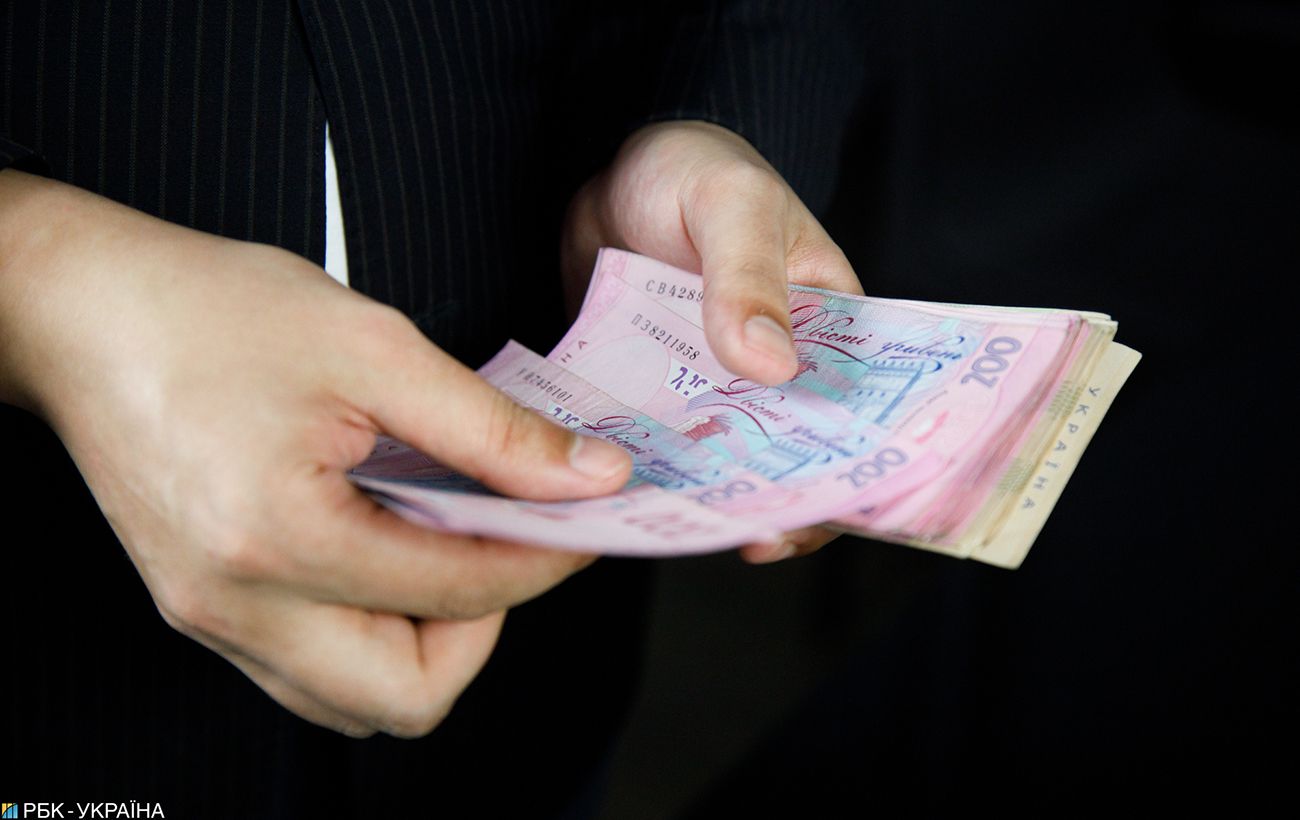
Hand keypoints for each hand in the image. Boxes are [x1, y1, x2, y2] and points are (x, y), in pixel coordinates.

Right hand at [0, 170, 631, 736]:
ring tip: (446, 542)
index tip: (586, 519)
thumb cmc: (213, 311)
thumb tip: (589, 477)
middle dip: (482, 629)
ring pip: (358, 698)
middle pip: (406, 697)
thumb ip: (492, 429)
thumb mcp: (374, 348)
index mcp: (279, 539)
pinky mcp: (203, 608)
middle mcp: (236, 606)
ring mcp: (211, 618)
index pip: (459, 594)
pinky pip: (311, 668)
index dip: (545, 560)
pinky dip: (373, 627)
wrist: (84, 310)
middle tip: (505, 545)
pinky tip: (389, 547)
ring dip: (427, 637)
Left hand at [561, 121, 862, 562]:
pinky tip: (638, 500)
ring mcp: (715, 383)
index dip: (855, 466)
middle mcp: (779, 363)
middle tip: (755, 536)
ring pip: (725, 457)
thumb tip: (772, 364)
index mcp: (828, 323)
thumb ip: (748, 277)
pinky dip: (656, 470)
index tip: (826, 508)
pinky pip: (664, 441)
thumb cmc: (693, 168)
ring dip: (714, 494)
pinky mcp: (660, 391)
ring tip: (694, 527)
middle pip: (795, 450)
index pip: (862, 407)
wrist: (611, 170)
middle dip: (782, 499)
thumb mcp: (731, 205)